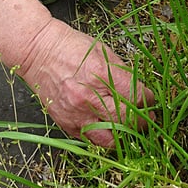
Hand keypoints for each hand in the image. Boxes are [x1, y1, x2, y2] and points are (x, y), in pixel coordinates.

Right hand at [19, 17, 154, 146]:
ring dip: (125, 136)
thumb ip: (121, 73)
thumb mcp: (102, 50)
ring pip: (110, 140)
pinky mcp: (67, 124)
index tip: (150, 99)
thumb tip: (139, 90)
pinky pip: (92, 140)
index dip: (147, 99)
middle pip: (126, 120)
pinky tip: (111, 128)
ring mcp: (76, 114)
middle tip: (147, 118)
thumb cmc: (70, 47)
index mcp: (100, 74)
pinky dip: (104, 137)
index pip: (135, 96)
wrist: (38, 52)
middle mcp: (88, 98)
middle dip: (142, 120)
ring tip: (131, 128)